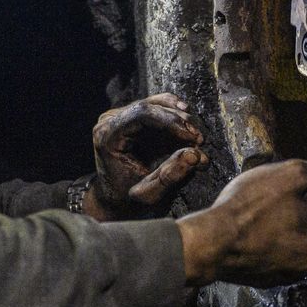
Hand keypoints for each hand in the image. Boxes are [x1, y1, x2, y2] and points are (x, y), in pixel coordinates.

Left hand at [87, 93, 207, 220]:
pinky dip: (176, 116)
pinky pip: (157, 108)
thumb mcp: (149, 195)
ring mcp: (119, 117)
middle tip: (199, 140)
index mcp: (107, 137)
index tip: (193, 137)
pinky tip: (189, 125)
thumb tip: (194, 154)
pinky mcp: (132, 118)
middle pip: (149, 106)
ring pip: (156, 104)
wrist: (117, 202)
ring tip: (197, 138)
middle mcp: (109, 122)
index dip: (171, 121)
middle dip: (179, 121)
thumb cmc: (129, 201)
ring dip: (180, 118)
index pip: (141, 114)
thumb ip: (169, 176)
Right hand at [176, 159, 306, 286]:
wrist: (214, 242)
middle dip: (304, 229)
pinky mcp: (264, 282)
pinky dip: (266, 251)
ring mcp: (287, 276)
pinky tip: (250, 236)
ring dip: (284, 240)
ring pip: (294, 254)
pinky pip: (273, 263)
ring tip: (262, 222)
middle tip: (282, 210)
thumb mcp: (286, 174)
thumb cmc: (251, 208)